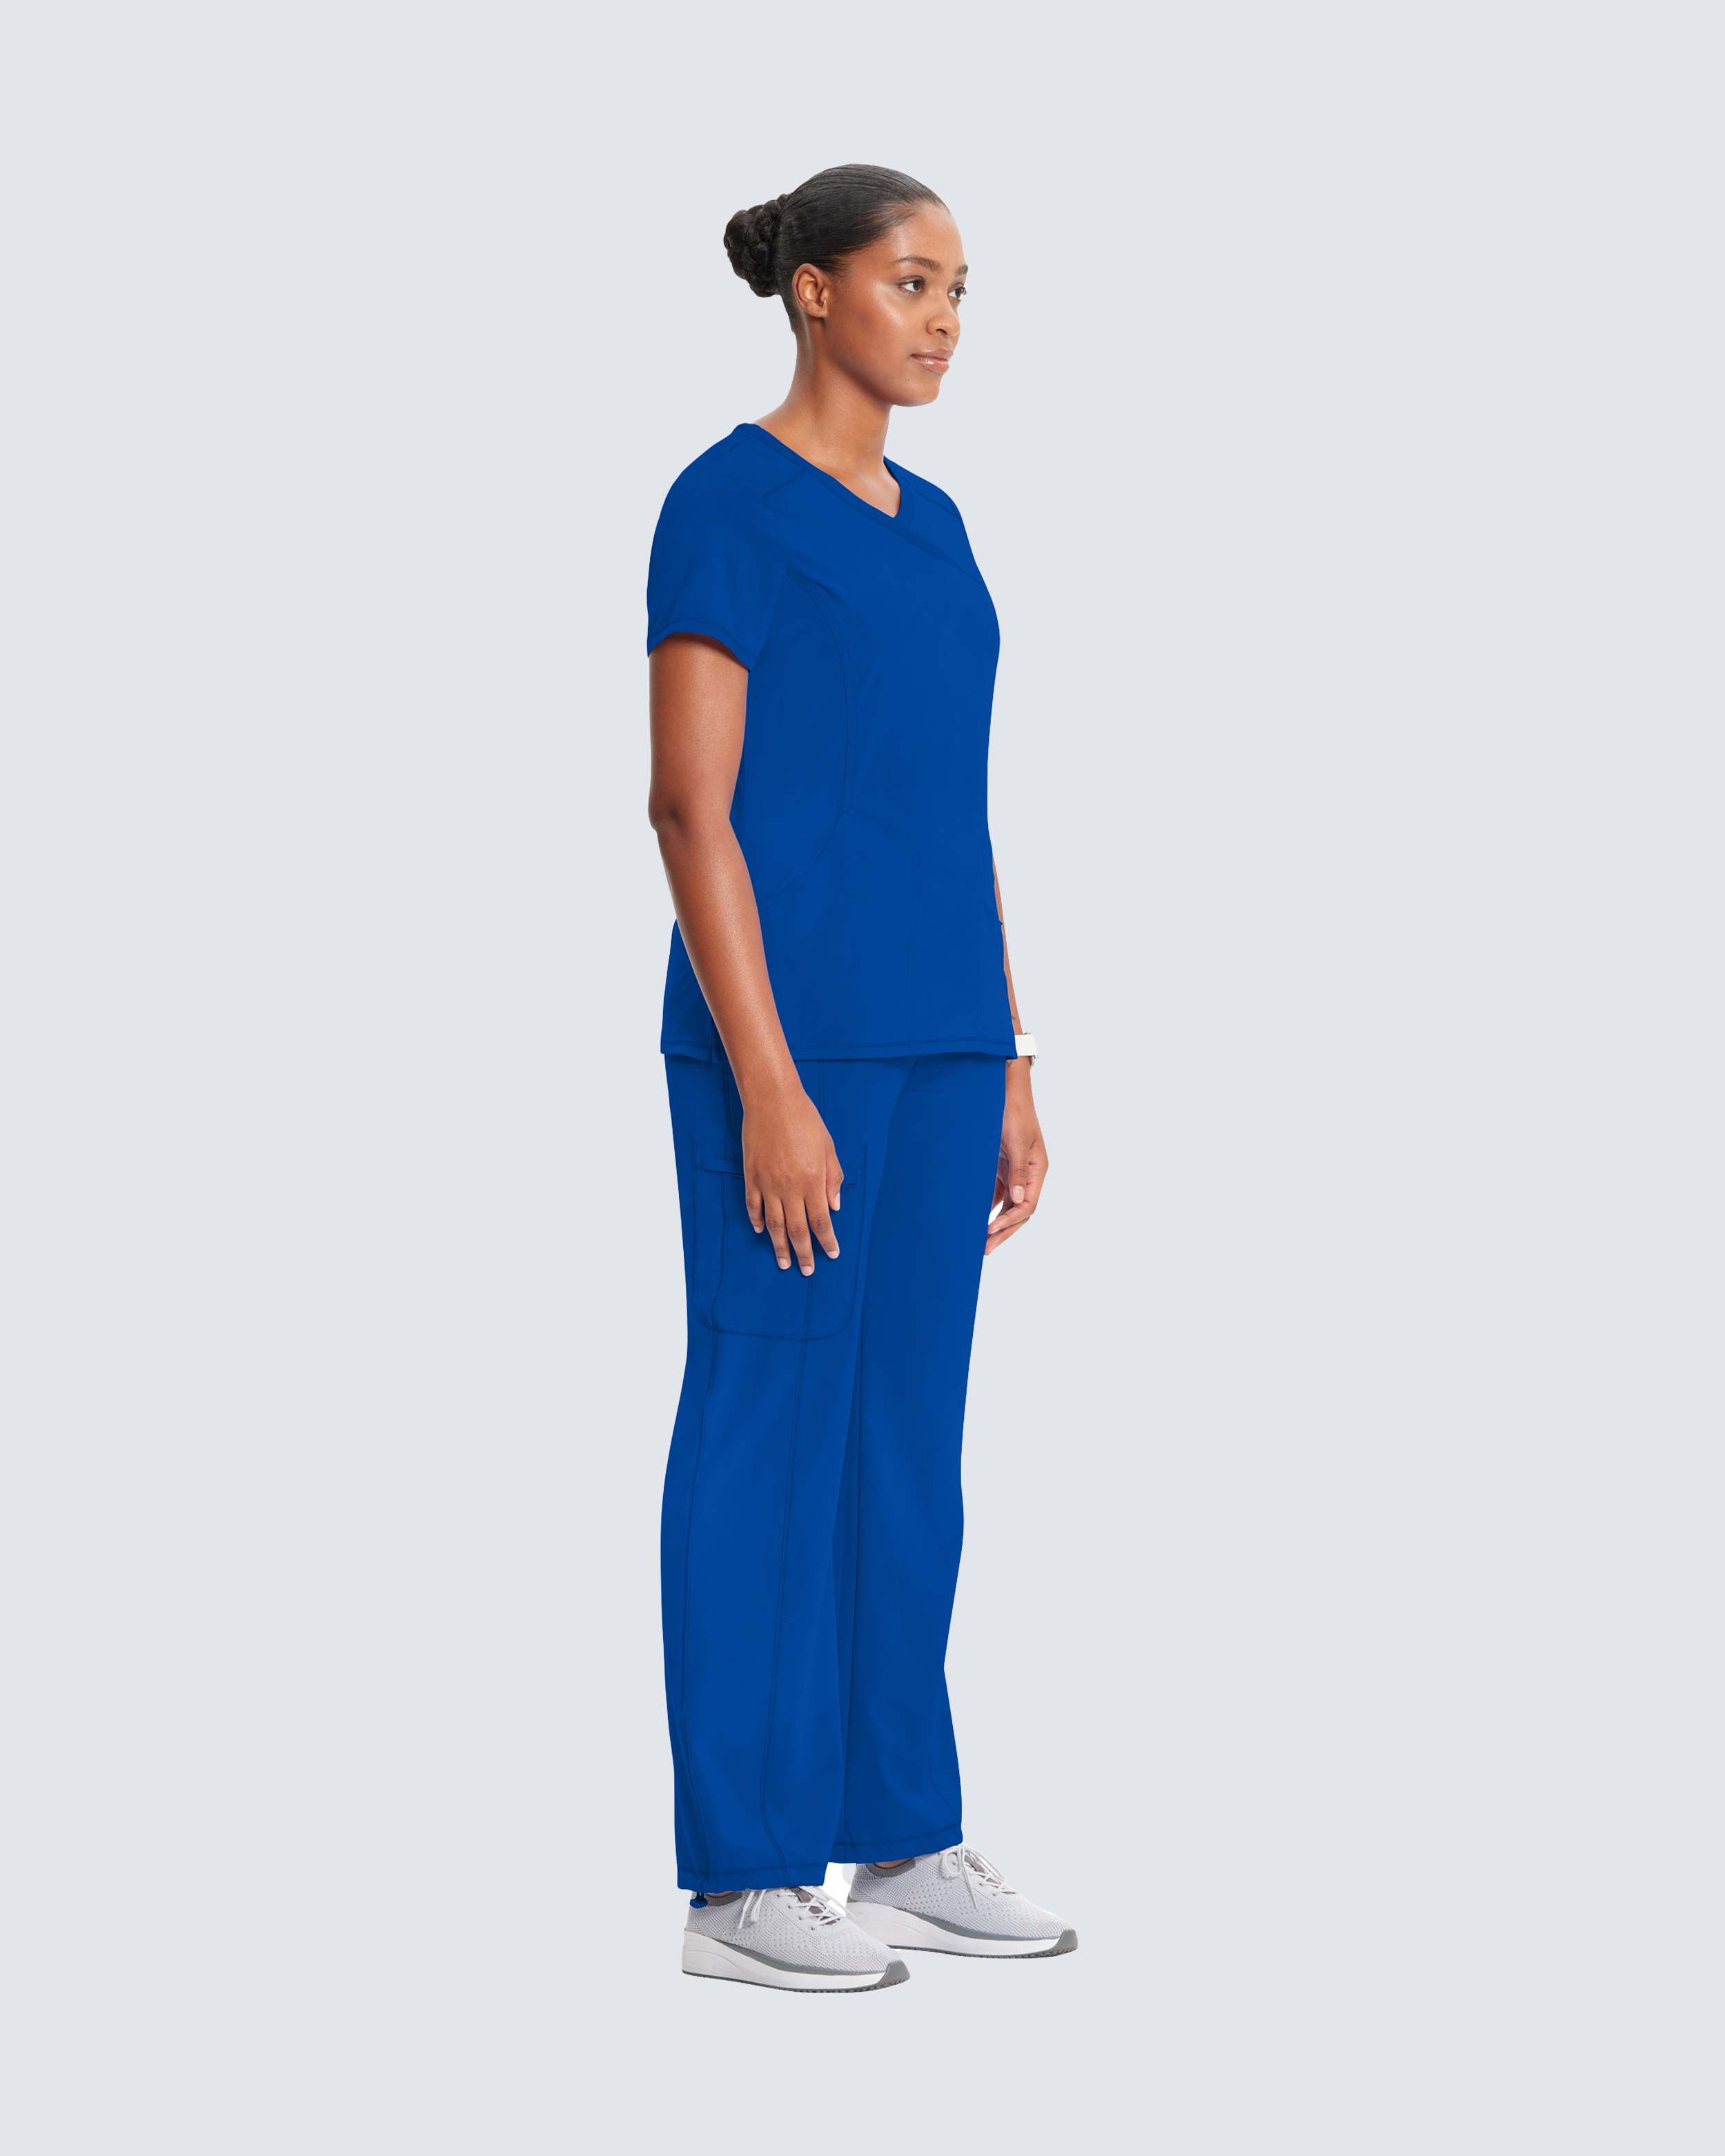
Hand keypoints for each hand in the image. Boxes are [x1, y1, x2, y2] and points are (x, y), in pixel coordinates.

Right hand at [742, 1082, 843, 1275]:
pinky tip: (761, 1231)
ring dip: (779, 1245)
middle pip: (797, 1229)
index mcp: (812, 1181)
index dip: (827, 1241)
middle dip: (804, 1253)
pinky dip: (757, 1220)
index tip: (832, 1254)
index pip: (821, 1221)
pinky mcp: (751, 1176)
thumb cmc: (805, 1120)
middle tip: (806, 1270)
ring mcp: (767, 1183)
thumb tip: (834, 1206)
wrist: (772, 1100)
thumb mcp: (828, 1147)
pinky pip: (753, 1206)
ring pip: (773, 1224)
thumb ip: (832, 1178)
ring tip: (783, 1262)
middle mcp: (790, 1187)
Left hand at [986, 1065, 1046, 1255]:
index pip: (1028, 1205)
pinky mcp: (1002, 1166)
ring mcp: (1015, 1171)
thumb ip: (1017, 1172)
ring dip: (996, 1223)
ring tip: (980, 1241)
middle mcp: (1029, 1174)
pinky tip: (975, 1218)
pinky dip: (988, 1207)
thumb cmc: (1012, 1112)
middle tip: (985, 1249)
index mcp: (1037, 1169)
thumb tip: (1018, 1202)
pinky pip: (997, 1193)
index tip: (990, 1230)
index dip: (1010, 1221)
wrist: (1004, 1090)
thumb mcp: (1015, 1141)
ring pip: (1009, 1205)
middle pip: (1019, 1211)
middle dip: (1003, 1231)